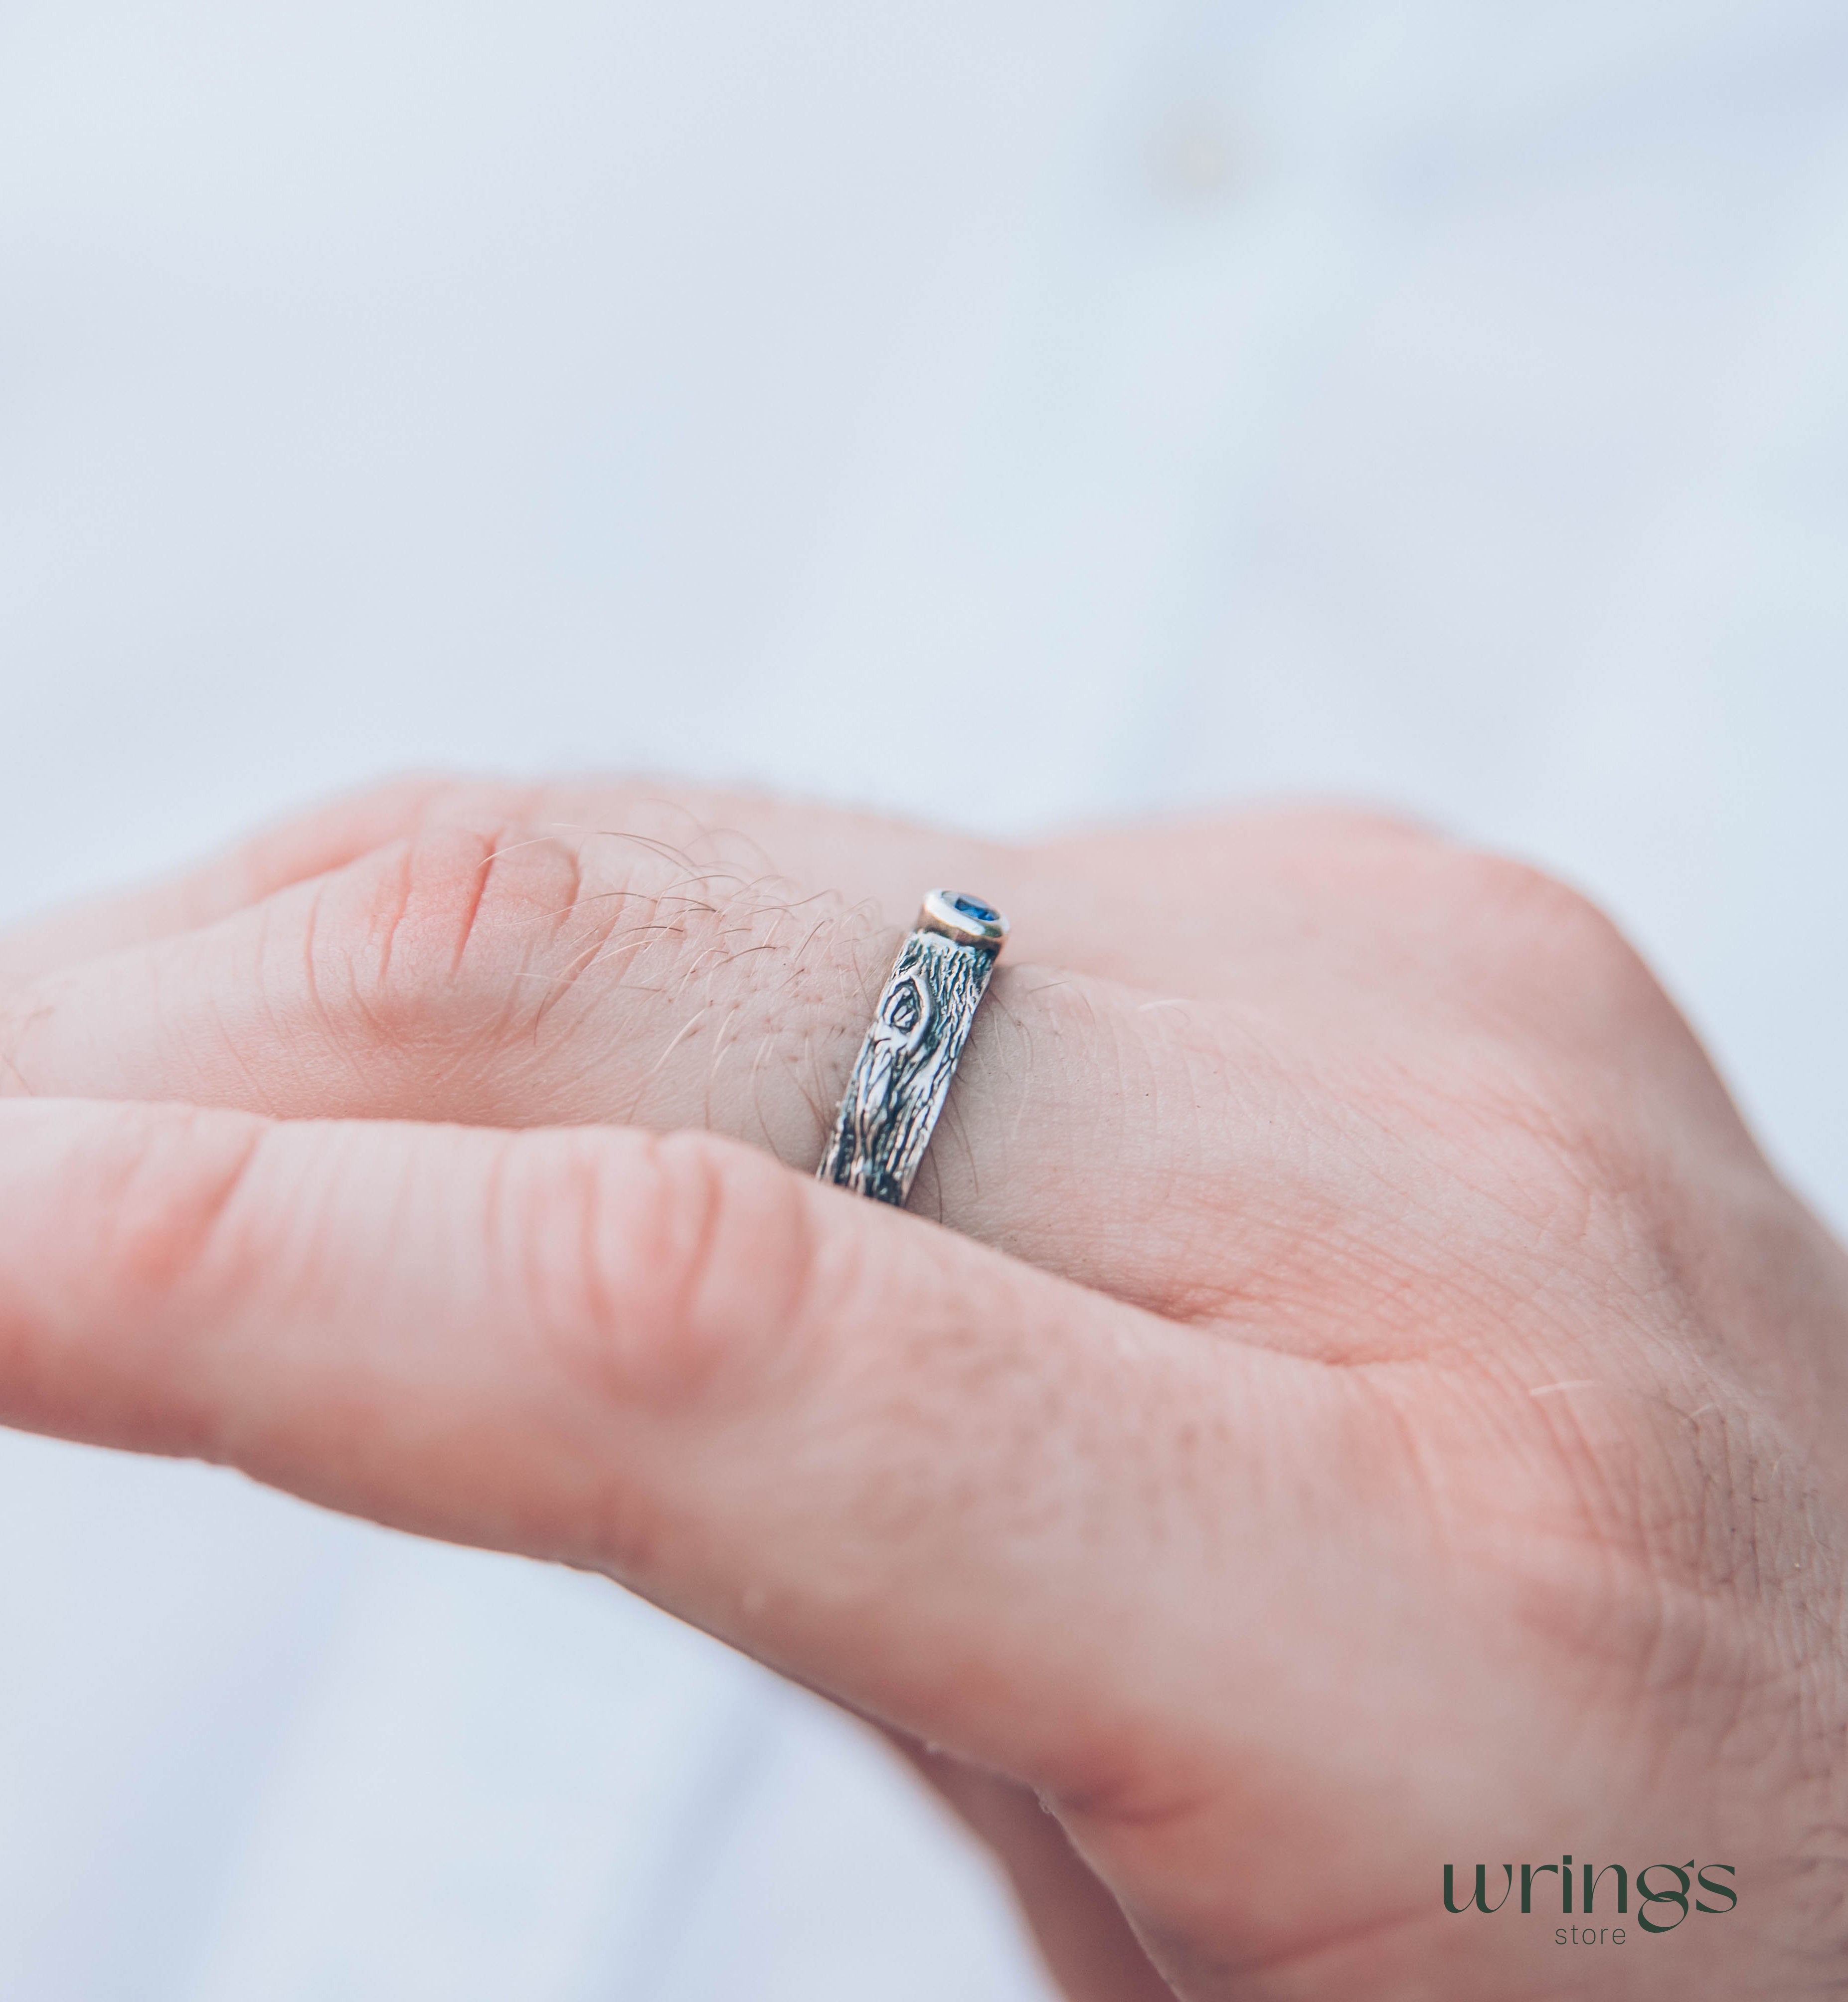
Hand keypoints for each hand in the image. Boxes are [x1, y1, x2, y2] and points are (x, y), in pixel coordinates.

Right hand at [2, 776, 1843, 1998]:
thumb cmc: (1548, 1946)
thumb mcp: (1141, 1922)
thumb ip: (817, 1583)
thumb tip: (399, 1330)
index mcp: (1443, 1601)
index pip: (694, 1336)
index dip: (222, 1261)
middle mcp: (1443, 1186)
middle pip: (660, 1002)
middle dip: (182, 1033)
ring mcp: (1407, 982)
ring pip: (711, 870)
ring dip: (334, 945)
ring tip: (94, 1061)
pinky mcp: (1365, 901)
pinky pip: (856, 857)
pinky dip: (578, 923)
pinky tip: (423, 1014)